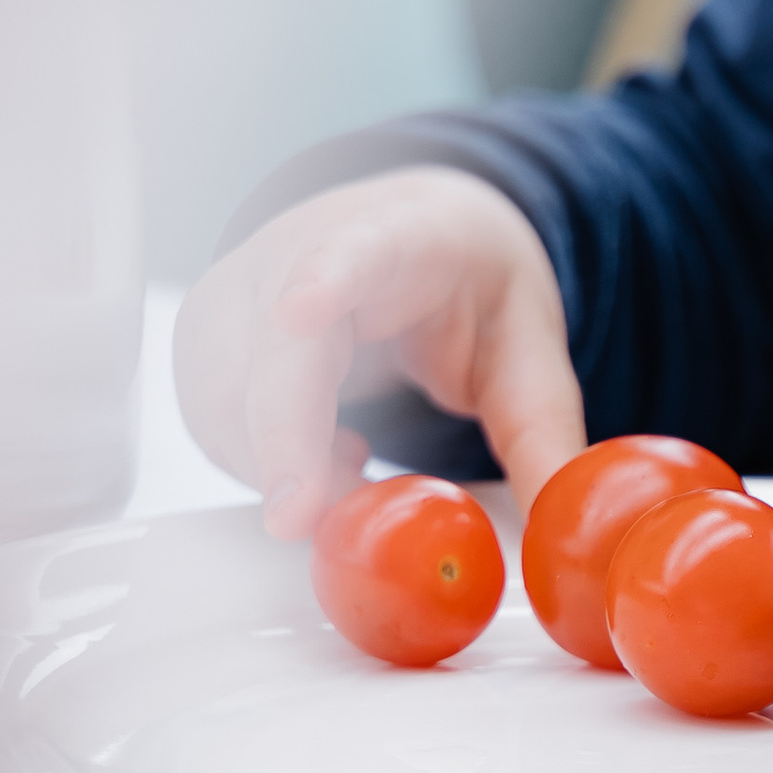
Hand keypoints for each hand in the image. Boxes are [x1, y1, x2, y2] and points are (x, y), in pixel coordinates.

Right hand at [174, 170, 585, 537]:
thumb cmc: (465, 281)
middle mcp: (301, 248)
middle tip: (302, 518)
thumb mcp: (529, 352)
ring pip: (225, 391)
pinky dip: (261, 462)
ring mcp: (243, 289)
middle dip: (283, 435)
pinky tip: (320, 456)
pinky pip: (213, 419)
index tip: (301, 312)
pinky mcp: (207, 337)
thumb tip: (564, 538)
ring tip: (355, 466)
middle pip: (273, 341)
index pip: (352, 245)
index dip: (322, 278)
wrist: (418, 235)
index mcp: (399, 235)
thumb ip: (546, 443)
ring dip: (280, 462)